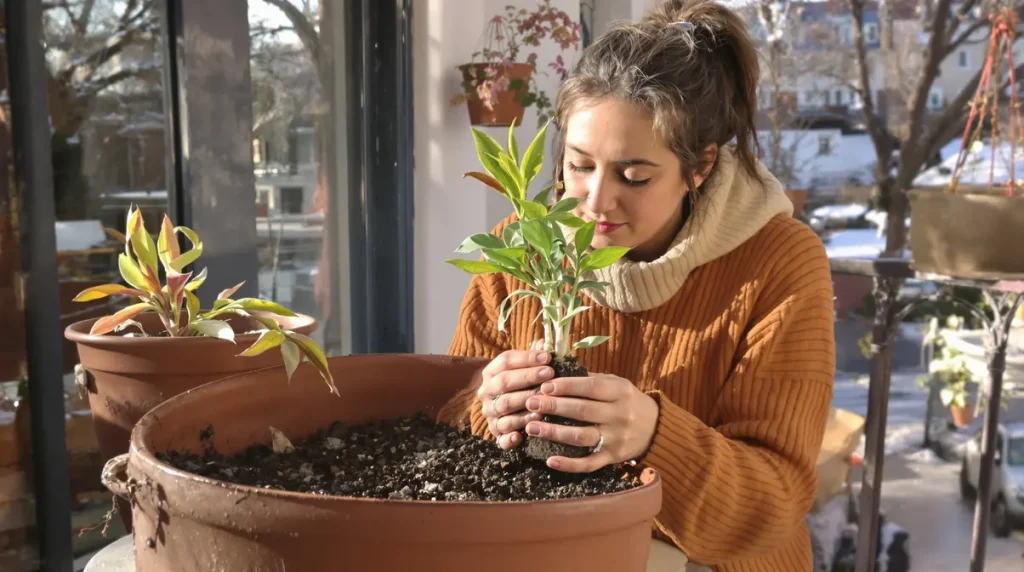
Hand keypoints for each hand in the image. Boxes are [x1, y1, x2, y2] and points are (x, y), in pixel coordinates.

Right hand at [477, 349, 554, 448]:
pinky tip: (524, 434)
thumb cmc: (520, 383)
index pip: (506, 361)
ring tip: (544, 403)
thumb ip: (534, 356)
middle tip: (550, 374)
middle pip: (504, 383)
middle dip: (528, 377)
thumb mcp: (524, 368)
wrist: (503, 407)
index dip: (527, 358)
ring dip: (525, 405)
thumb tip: (544, 342)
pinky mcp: (496, 433)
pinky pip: (501, 437)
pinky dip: (511, 437)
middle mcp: (486, 392)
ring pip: (505, 408)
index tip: (548, 357)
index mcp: (491, 372)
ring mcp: (490, 413)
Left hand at [524, 373, 658, 472]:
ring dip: (554, 433)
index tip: (544, 386)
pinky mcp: (613, 457)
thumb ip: (592, 379)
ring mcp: (616, 438)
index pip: (590, 388)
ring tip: (531, 427)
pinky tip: (550, 460)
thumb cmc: (628, 401)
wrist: (656, 428)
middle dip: (553, 407)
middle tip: (530, 403)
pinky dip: (569, 464)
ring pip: (581, 437)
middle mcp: (619, 415)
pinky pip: (589, 463)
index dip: (566, 386)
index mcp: (620, 392)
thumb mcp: (617, 384)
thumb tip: (558, 370)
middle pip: (582, 411)